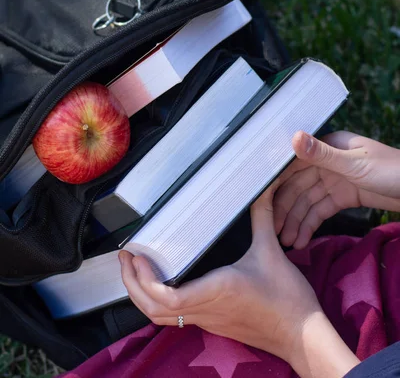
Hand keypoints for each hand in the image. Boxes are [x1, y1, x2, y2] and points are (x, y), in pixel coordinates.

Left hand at [119, 185, 357, 376]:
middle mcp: (207, 308)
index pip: (166, 297)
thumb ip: (261, 216)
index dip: (144, 280)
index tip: (136, 256)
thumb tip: (260, 189)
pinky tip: (163, 282)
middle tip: (126, 259)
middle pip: (153, 311)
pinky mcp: (213, 324)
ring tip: (136, 270)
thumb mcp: (272, 251)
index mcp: (217, 290)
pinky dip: (158, 302)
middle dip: (132, 286)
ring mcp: (208, 320)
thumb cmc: (288, 299)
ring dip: (142, 296)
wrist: (302, 336)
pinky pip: (175, 318)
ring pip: (161, 318)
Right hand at [275, 131, 399, 249]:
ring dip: (295, 221)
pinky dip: (310, 225)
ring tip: (285, 242)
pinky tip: (301, 239)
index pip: (293, 163)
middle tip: (272, 231)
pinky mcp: (342, 197)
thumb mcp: (355, 164)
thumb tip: (293, 137)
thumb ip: (322, 154)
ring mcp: (334, 180)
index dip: (276, 182)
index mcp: (328, 146)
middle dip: (284, 208)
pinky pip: (321, 211)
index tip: (260, 201)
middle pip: (297, 186)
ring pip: (307, 201)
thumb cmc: (393, 170)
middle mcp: (326, 161)